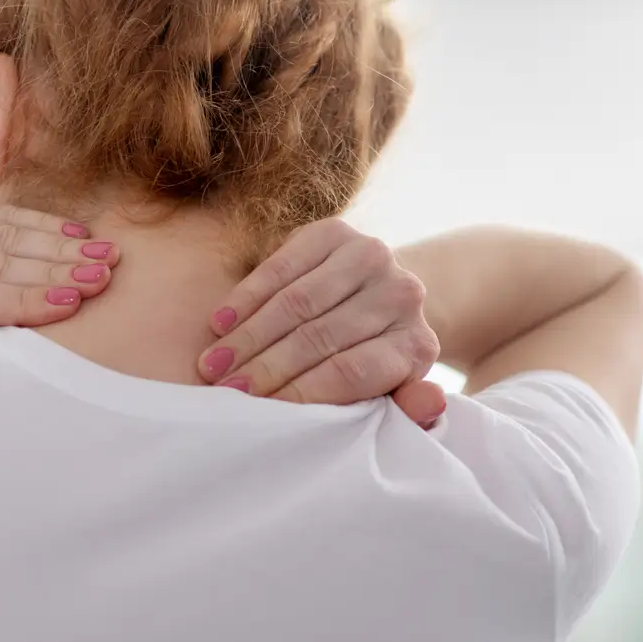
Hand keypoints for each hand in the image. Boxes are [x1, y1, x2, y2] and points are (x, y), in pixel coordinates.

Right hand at [198, 218, 446, 426]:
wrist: (376, 295)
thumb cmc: (369, 358)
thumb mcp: (388, 391)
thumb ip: (407, 405)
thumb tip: (429, 402)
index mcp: (416, 344)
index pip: (350, 372)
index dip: (297, 392)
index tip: (257, 409)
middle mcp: (402, 295)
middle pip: (320, 338)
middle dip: (264, 366)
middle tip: (225, 390)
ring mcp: (371, 257)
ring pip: (297, 302)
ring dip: (248, 335)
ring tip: (213, 362)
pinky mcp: (336, 232)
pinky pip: (282, 266)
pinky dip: (247, 296)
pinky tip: (221, 322)